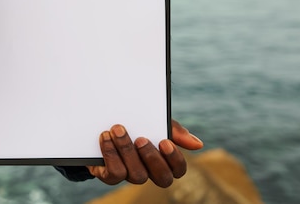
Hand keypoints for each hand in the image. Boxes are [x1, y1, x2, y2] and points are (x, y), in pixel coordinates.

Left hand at [87, 119, 202, 186]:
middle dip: (152, 158)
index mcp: (162, 159)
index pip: (178, 170)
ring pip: (137, 175)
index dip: (175, 159)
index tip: (165, 141)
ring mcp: (130, 175)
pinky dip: (110, 153)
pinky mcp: (110, 175)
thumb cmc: (134, 123)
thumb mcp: (154, 121)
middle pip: (162, 178)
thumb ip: (173, 130)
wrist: (101, 121)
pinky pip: (115, 173)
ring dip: (127, 151)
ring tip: (117, 129)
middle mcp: (149, 171)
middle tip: (141, 138)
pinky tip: (105, 136)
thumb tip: (198, 144)